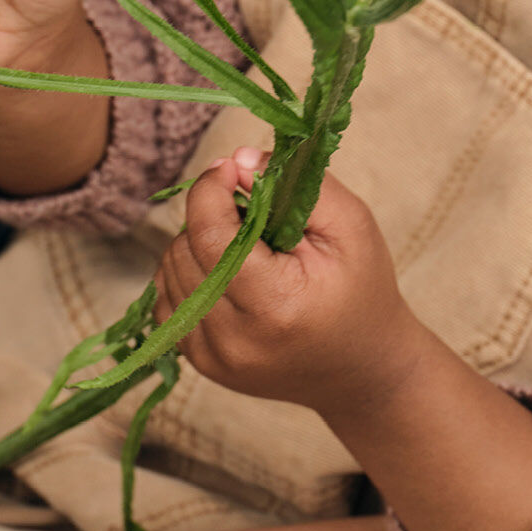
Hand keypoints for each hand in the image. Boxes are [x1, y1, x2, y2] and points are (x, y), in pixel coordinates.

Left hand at [158, 153, 421, 418]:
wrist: (363, 370)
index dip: (210, 189)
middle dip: (209, 217)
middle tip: (251, 216)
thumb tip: (237, 159)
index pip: (210, 235)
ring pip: (170, 272)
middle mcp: (235, 340)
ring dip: (196, 245)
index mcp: (276, 305)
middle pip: (184, 250)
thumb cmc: (362, 290)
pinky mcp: (201, 364)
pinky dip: (188, 275)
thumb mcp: (351, 225)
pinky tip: (224, 273)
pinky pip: (167, 301)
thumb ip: (298, 185)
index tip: (230, 169)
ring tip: (243, 247)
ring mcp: (214, 358)